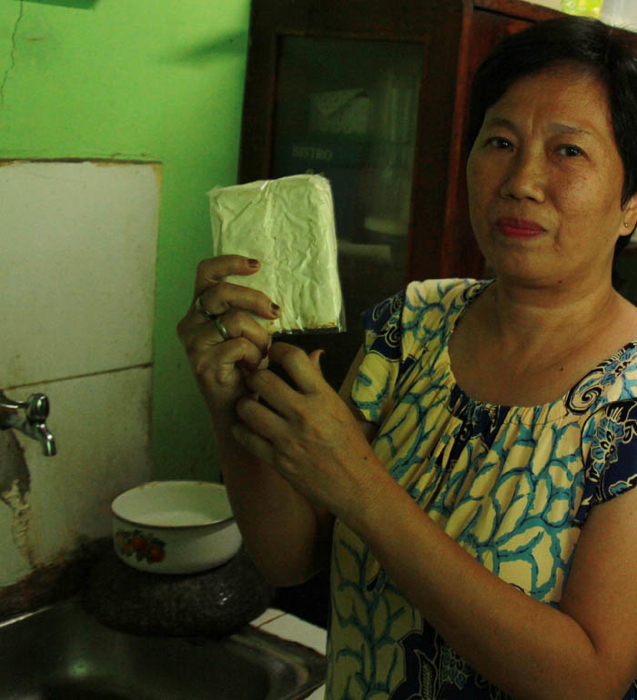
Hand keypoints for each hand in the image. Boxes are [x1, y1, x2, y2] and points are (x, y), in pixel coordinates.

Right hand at [176, 255, 279, 415]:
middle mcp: (190, 323)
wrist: (239, 410)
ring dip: (258, 337)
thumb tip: (276, 299)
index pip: (206, 273)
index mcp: (198, 310)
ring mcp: (193, 343)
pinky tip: (253, 369)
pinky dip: (254, 356)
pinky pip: (240, 345)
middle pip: (222, 292)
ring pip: (236, 320)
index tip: (257, 265)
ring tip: (260, 354)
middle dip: (254, 298)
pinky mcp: (203, 363)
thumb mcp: (248, 334)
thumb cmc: (245, 369)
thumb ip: (252, 312)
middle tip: (274, 312)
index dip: (229, 262)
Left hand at [231, 342, 383, 518]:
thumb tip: (313, 354)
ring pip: (247, 407)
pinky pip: (245, 437)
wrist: (356, 487)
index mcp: (323, 397)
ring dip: (244, 403)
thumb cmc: (351, 446)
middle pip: (262, 379)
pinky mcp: (277, 461)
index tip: (273, 354)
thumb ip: (319, 381)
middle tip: (257, 382)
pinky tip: (248, 428)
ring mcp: (288, 438)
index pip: (293, 358)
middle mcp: (304, 414)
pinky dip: (241, 430)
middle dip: (255, 377)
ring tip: (250, 405)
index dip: (278, 350)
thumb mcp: (340, 408)